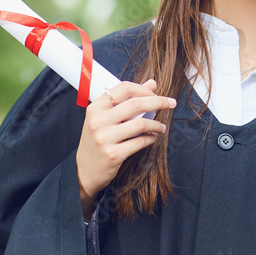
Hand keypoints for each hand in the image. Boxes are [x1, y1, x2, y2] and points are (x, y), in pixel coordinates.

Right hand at [76, 79, 174, 218]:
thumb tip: (152, 83)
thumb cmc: (97, 140)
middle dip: (159, 102)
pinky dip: (151, 138)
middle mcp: (98, 121)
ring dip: (157, 124)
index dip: (144, 89)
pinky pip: (140, 142)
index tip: (156, 93)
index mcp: (95, 108)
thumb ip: (127, 99)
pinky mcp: (113, 155)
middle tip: (171, 103)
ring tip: (161, 127)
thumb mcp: (105, 118)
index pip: (124, 88)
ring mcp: (104, 138)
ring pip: (141, 124)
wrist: (84, 171)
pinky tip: (153, 137)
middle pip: (136, 104)